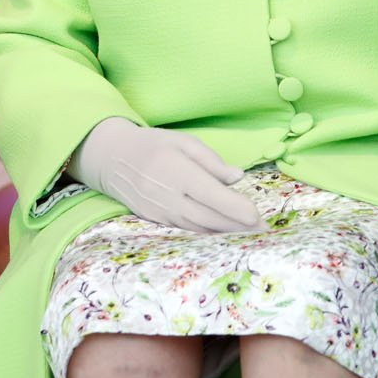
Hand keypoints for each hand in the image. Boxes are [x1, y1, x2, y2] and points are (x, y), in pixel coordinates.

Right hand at [69, 117, 262, 232]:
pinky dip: (208, 234)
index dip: (236, 208)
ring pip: (199, 228)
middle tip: (264, 232)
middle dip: (238, 227)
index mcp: (177, 171)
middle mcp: (168, 196)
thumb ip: (211, 161)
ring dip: (226, 234)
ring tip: (251, 236)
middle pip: (209, 218)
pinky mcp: (156, 221)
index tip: (258, 216)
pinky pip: (187, 230)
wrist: (112, 158)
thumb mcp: (183, 141)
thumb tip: (237, 178)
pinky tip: (225, 234)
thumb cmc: (153, 144)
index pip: (212, 195)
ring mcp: (160, 212)